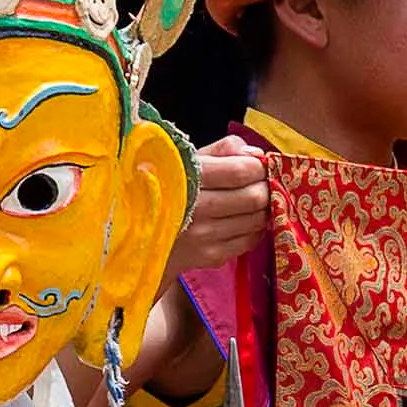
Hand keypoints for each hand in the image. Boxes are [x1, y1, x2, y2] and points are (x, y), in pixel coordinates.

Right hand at [168, 138, 269, 281]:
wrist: (140, 235)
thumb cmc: (168, 189)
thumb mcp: (186, 160)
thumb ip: (223, 150)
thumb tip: (257, 155)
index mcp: (189, 178)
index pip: (241, 171)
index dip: (259, 167)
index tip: (259, 165)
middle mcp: (197, 209)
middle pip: (254, 197)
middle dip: (266, 187)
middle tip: (261, 184)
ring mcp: (205, 236)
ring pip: (257, 220)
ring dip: (263, 209)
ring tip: (252, 201)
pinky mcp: (211, 256)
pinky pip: (250, 240)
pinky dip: (255, 228)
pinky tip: (244, 220)